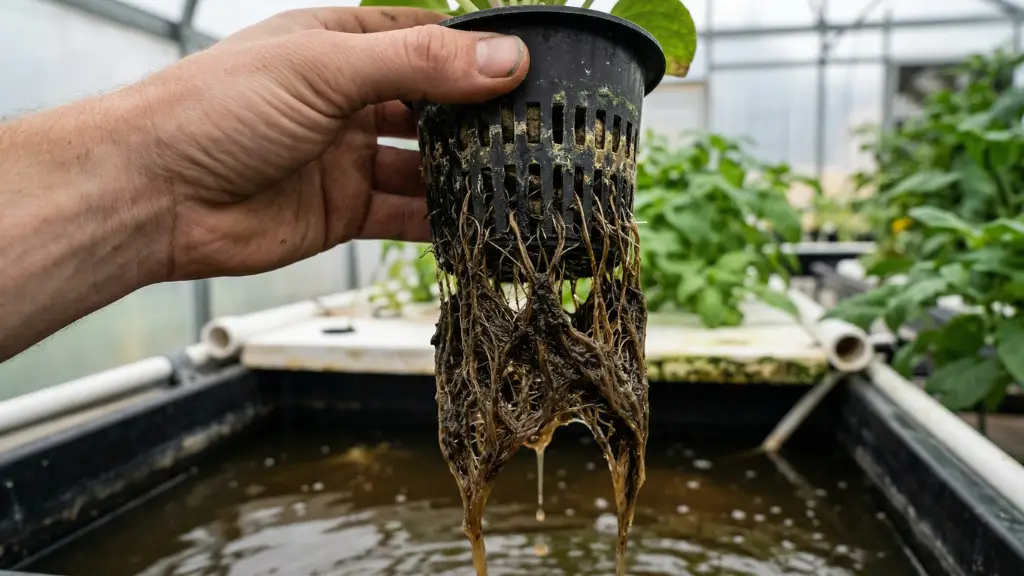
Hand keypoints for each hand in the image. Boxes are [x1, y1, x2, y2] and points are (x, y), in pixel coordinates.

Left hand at [126, 7, 529, 280]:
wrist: (153, 195)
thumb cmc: (216, 110)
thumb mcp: (326, 69)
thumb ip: (417, 65)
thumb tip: (502, 58)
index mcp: (338, 45)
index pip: (424, 38)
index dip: (474, 50)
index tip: (528, 68)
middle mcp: (347, 99)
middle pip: (432, 106)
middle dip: (478, 119)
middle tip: (533, 132)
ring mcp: (346, 157)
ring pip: (424, 166)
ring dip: (465, 174)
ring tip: (518, 181)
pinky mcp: (342, 211)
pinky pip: (405, 216)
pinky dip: (440, 222)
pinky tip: (477, 225)